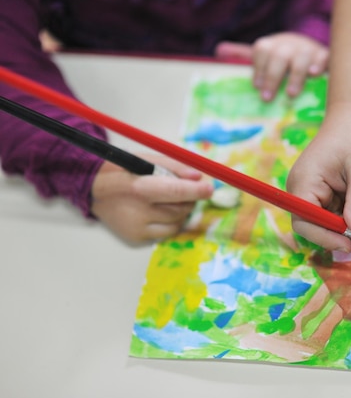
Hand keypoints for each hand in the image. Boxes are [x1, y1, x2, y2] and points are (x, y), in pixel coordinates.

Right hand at [90, 154, 212, 244]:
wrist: (93, 190)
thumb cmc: (123, 171)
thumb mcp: (147, 159)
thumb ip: (175, 166)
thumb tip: (199, 177)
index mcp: (139, 187)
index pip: (174, 191)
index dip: (195, 191)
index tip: (209, 189)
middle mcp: (137, 211)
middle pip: (179, 209)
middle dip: (190, 199)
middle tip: (187, 190)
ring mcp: (137, 228)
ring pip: (177, 223)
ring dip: (182, 211)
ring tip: (169, 199)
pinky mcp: (137, 238)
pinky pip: (167, 232)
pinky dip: (171, 221)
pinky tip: (160, 210)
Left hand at [216, 32, 328, 100]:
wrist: (309, 50)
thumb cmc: (282, 61)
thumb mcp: (264, 57)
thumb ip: (242, 56)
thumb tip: (219, 51)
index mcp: (272, 45)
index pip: (262, 49)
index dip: (258, 67)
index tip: (256, 86)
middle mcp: (289, 45)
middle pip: (279, 55)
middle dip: (272, 76)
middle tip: (267, 97)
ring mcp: (307, 49)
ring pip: (301, 57)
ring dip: (295, 75)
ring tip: (291, 94)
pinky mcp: (323, 56)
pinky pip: (323, 57)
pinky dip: (320, 64)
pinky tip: (315, 75)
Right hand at [286, 106, 350, 250]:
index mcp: (304, 181)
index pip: (303, 220)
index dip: (323, 236)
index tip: (349, 244)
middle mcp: (299, 188)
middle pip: (310, 224)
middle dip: (334, 233)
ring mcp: (307, 190)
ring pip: (321, 221)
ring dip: (341, 225)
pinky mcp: (317, 192)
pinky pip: (327, 212)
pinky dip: (343, 217)